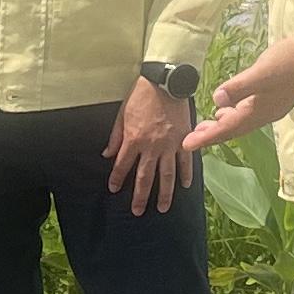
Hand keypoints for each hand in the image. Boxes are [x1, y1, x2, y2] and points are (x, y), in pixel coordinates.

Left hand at [107, 78, 192, 212]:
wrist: (165, 82)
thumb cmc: (141, 96)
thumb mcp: (122, 114)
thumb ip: (115, 137)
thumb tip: (107, 154)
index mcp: (134, 140)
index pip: (122, 165)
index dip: (117, 178)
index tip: (114, 189)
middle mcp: (151, 147)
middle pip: (144, 177)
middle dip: (140, 196)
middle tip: (138, 211)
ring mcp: (169, 145)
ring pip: (167, 175)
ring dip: (164, 194)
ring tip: (163, 208)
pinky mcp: (184, 139)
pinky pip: (186, 161)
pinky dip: (186, 174)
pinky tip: (185, 186)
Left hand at [185, 38, 293, 153]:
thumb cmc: (289, 62)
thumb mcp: (261, 73)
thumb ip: (239, 87)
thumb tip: (216, 99)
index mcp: (257, 111)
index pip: (226, 129)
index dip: (206, 137)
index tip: (186, 144)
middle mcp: (263, 114)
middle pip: (232, 130)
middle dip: (212, 134)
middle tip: (190, 139)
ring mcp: (270, 107)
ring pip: (241, 122)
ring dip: (222, 124)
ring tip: (206, 124)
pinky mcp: (274, 98)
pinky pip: (248, 113)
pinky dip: (234, 113)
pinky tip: (230, 106)